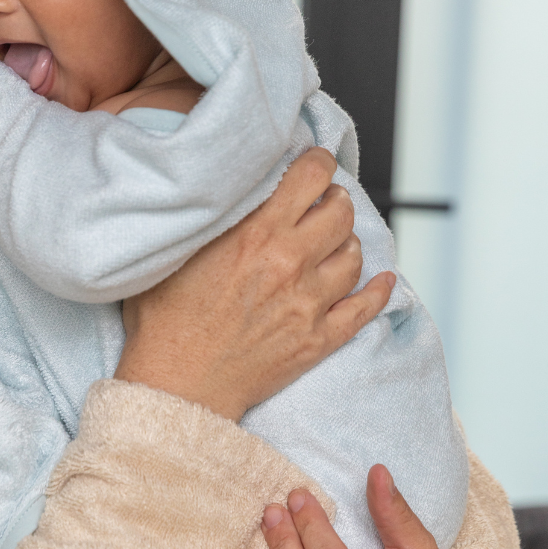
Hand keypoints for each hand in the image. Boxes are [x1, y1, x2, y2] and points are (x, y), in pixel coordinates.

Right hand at [114, 148, 395, 420]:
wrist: (177, 385)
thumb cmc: (165, 321)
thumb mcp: (176, 251)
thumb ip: (212, 217)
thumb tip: (228, 188)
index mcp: (256, 235)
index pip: (310, 178)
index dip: (319, 163)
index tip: (316, 163)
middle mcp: (290, 264)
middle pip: (340, 213)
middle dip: (335, 200)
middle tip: (324, 202)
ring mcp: (309, 303)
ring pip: (354, 255)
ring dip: (347, 241)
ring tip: (333, 241)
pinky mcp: (317, 339)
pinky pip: (364, 309)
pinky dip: (378, 291)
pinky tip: (382, 280)